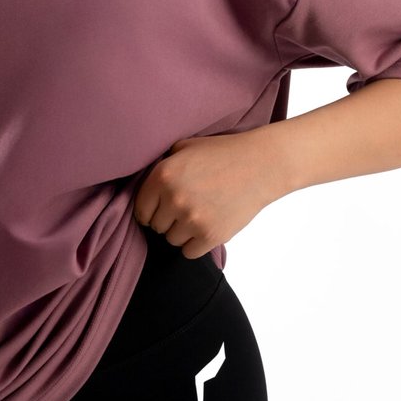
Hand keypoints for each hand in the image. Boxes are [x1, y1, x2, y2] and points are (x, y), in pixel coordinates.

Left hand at [132, 130, 273, 259]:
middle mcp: (173, 199)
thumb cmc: (222, 153)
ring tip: (199, 216)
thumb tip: (142, 181)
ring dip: (182, 233)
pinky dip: (196, 244)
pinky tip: (206, 228)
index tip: (160, 210)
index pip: (140, 210)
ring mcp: (192, 219)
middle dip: (168, 220)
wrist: (260, 165)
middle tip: (186, 209)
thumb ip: (162, 164)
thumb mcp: (184, 147)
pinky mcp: (211, 236)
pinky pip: (189, 252)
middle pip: (156, 227)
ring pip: (172, 240)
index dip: (150, 211)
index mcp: (162, 176)